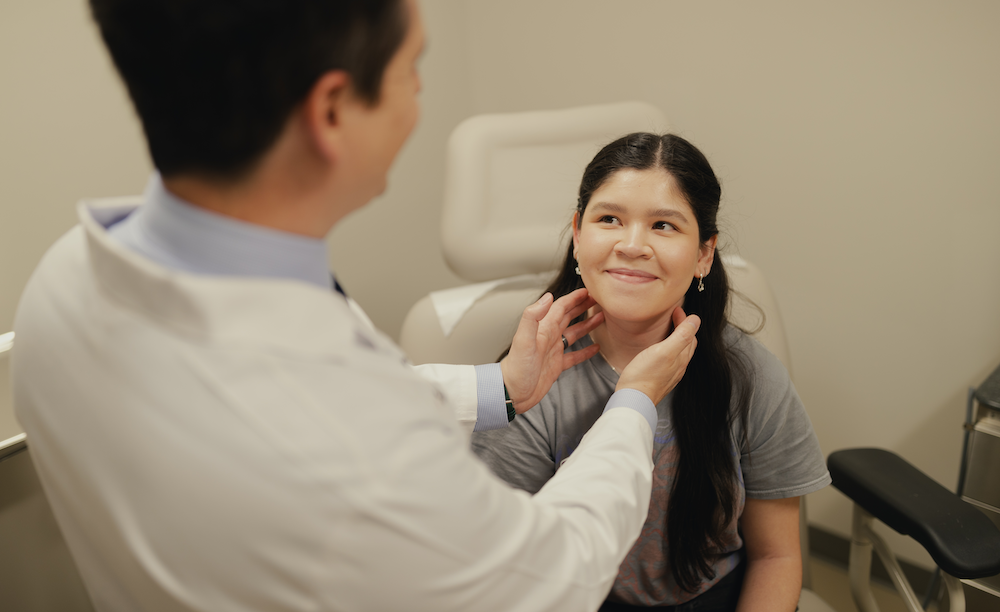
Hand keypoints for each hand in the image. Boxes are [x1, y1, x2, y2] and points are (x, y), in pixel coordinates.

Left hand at [500, 288, 604, 412]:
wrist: (511, 392)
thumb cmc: (515, 368)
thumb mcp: (523, 340)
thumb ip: (532, 317)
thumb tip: (547, 297)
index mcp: (543, 329)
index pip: (560, 307)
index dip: (574, 298)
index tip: (587, 291)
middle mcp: (549, 337)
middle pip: (568, 316)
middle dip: (582, 306)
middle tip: (597, 300)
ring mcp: (553, 351)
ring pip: (574, 333)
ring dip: (587, 325)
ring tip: (600, 318)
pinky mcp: (556, 365)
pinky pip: (574, 355)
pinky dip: (585, 351)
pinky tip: (595, 348)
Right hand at [616, 307, 699, 404]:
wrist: (633, 399)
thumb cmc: (645, 375)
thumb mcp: (664, 351)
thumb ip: (681, 335)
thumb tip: (695, 321)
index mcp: (682, 358)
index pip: (690, 334)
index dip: (685, 320)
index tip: (676, 309)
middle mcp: (678, 366)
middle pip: (686, 343)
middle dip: (682, 327)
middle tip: (674, 315)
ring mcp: (669, 373)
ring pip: (678, 352)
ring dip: (675, 337)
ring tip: (667, 329)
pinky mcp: (659, 378)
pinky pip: (668, 360)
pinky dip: (667, 348)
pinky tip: (658, 349)